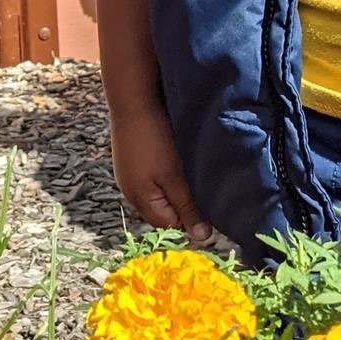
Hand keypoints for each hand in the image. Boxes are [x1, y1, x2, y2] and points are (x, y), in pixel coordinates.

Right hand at [109, 103, 213, 243]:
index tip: (211, 207)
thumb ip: (187, 207)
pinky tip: (176, 163)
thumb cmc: (153, 138)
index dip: (190, 220)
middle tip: (204, 189)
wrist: (132, 100)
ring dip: (176, 190)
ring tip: (191, 175)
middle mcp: (131, 192)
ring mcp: (129, 176)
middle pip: (162, 212)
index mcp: (140, 200)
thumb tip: (201, 238)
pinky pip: (152, 179)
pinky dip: (166, 176)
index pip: (169, 226)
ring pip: (158, 194)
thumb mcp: (175, 176)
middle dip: (183, 205)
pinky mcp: (132, 162)